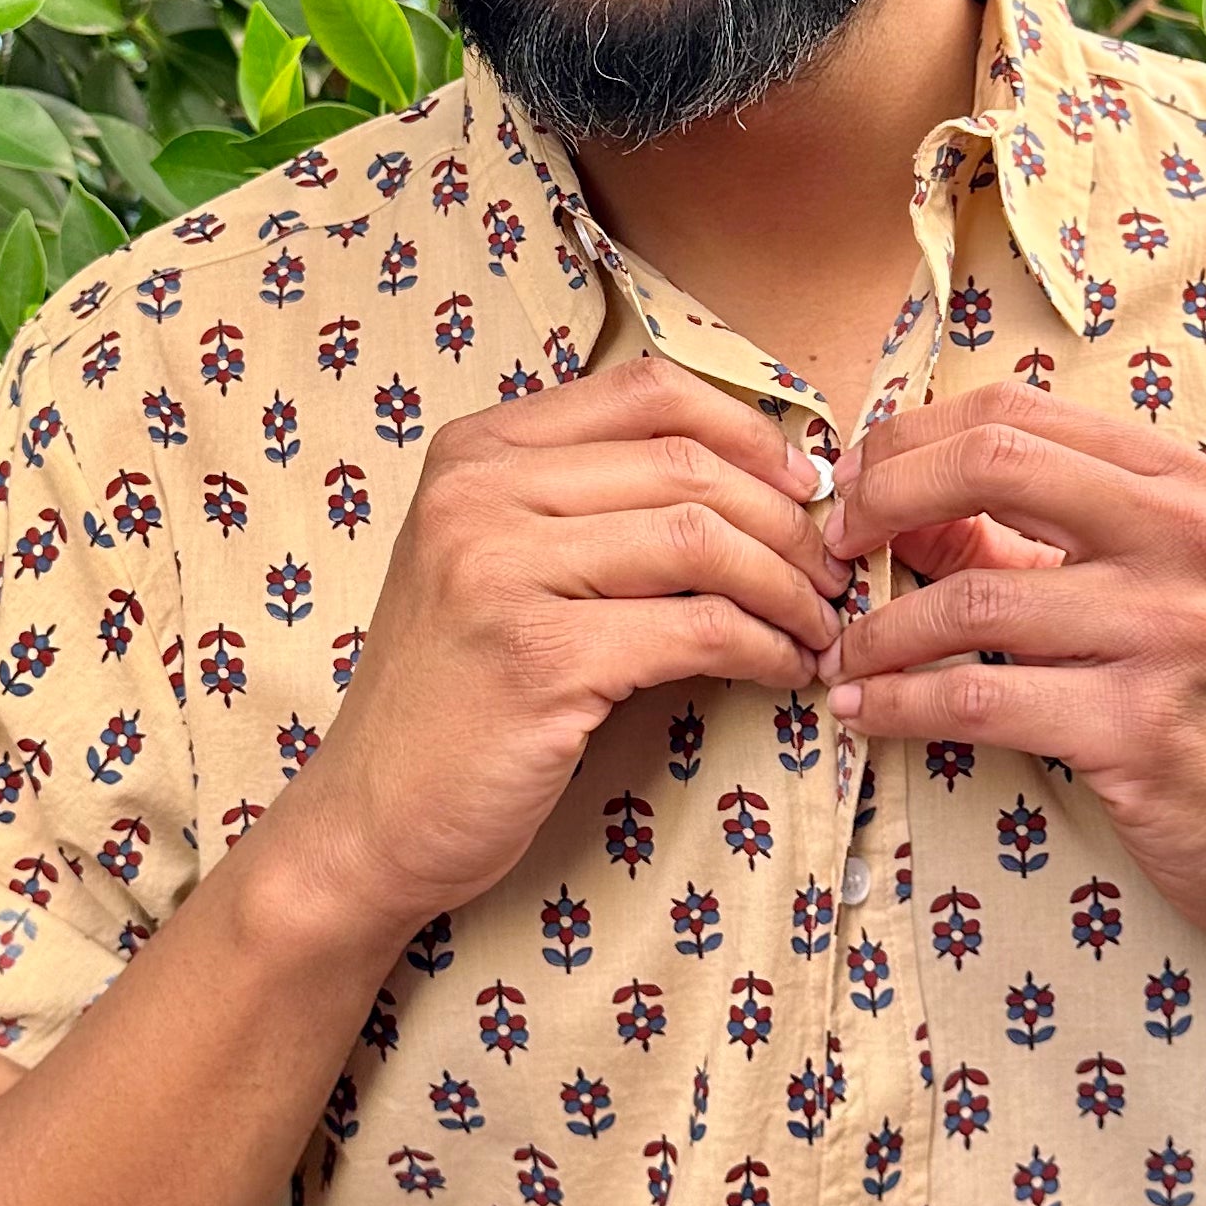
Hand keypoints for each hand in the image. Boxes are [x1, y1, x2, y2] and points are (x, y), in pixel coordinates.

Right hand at [297, 351, 842, 938]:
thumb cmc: (459, 692)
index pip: (649, 390)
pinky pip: (698, 628)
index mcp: (476, 449)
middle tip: (834, 573)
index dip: (751, 431)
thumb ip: (593, 505)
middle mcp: (478, 492)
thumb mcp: (503, 562)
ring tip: (819, 626)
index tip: (807, 490)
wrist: (371, 816)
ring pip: (702, 540)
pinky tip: (782, 669)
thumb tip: (763, 478)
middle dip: (788, 521)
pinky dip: (763, 646)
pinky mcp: (540, 658)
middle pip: (687, 464)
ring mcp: (500, 571)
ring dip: (787, 586)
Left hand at [819, 385, 1205, 953]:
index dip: (909, 438)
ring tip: (838, 654)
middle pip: (990, 464)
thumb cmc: (1198, 692)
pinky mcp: (1136, 730)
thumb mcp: (1133, 584)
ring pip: (969, 598)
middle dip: (881, 500)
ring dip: (875, 629)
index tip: (852, 483)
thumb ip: (1020, 534)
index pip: (1014, 414)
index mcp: (1177, 484)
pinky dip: (896, 702)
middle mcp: (1183, 539)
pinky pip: (976, 699)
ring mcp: (1166, 632)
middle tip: (832, 551)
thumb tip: (885, 501)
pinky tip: (862, 710)